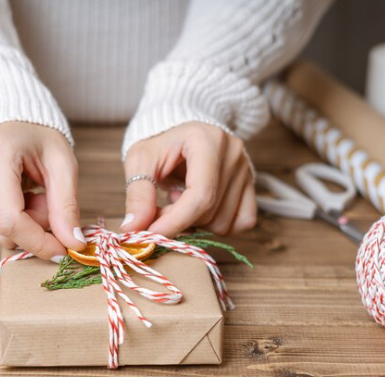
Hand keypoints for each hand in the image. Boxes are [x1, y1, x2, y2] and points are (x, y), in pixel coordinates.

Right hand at [0, 122, 85, 259]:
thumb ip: (67, 206)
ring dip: (23, 225)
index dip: (38, 242)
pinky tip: (18, 198)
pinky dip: (10, 221)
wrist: (13, 119)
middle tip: (49, 204)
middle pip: (2, 230)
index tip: (63, 249)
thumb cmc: (40, 137)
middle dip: (35, 230)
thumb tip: (73, 244)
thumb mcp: (63, 165)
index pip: (10, 220)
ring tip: (33, 196)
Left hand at [121, 122, 256, 237]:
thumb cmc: (158, 144)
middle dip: (179, 220)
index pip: (200, 195)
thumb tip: (133, 228)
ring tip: (180, 198)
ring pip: (223, 223)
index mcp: (208, 140)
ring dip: (196, 223)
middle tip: (160, 207)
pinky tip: (199, 206)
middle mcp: (233, 153)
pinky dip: (217, 224)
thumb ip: (138, 194)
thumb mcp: (140, 162)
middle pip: (210, 211)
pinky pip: (242, 222)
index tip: (150, 235)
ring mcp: (246, 170)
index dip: (174, 221)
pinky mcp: (251, 185)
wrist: (179, 134)